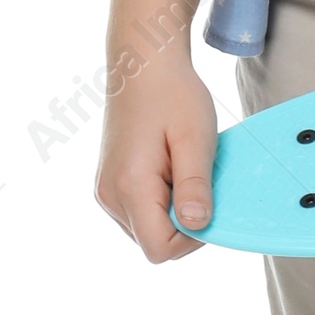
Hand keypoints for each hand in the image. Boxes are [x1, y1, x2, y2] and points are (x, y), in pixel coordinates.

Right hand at [94, 48, 218, 258]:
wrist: (143, 65)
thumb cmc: (173, 96)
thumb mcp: (195, 139)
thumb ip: (195, 186)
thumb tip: (197, 226)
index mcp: (129, 187)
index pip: (160, 249)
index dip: (192, 238)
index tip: (208, 202)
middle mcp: (110, 196)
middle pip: (153, 243)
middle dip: (183, 224)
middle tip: (198, 180)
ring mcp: (106, 191)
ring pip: (147, 230)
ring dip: (172, 212)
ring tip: (183, 170)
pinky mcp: (110, 184)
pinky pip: (140, 213)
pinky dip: (161, 202)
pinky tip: (171, 170)